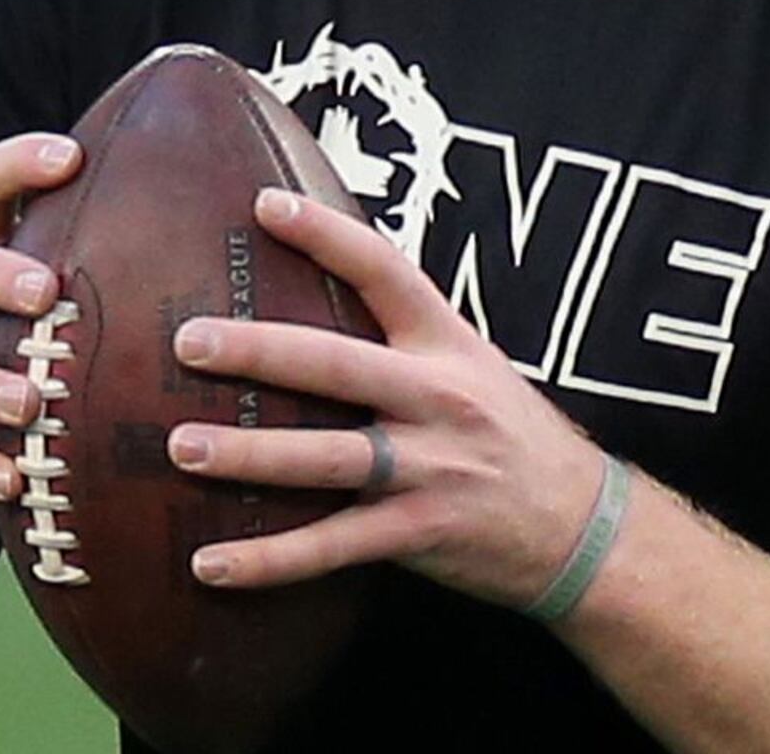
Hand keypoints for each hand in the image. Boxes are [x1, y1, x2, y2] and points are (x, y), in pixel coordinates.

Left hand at [166, 187, 615, 608]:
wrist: (587, 530)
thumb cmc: (510, 436)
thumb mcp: (472, 366)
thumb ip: (403, 336)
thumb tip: (317, 288)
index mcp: (448, 345)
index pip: (385, 272)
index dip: (326, 235)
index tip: (264, 205)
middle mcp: (439, 398)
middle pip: (337, 365)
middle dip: (258, 352)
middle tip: (189, 341)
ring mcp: (431, 468)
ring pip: (327, 457)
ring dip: (249, 455)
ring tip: (182, 448)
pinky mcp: (419, 533)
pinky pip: (332, 546)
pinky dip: (268, 560)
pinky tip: (209, 563)